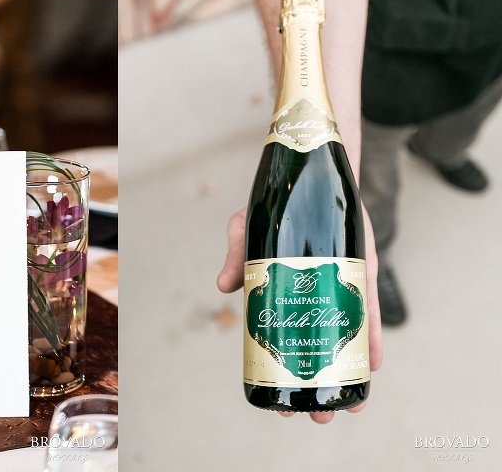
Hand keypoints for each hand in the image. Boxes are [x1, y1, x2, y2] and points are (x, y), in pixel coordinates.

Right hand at [216, 206, 381, 423]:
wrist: (316, 180)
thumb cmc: (278, 207)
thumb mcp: (248, 227)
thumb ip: (236, 252)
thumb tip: (224, 287)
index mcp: (278, 294)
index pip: (279, 344)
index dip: (279, 375)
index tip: (277, 404)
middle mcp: (309, 300)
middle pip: (314, 353)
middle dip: (316, 388)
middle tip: (317, 416)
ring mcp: (337, 291)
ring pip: (343, 341)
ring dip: (347, 374)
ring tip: (349, 407)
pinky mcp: (361, 277)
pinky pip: (368, 315)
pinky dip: (372, 340)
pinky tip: (373, 365)